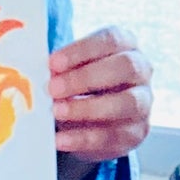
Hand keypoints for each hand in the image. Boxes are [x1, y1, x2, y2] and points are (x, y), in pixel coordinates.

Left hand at [49, 26, 152, 163]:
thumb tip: (35, 74)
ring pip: (126, 103)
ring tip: (56, 112)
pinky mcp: (137, 132)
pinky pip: (113, 136)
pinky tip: (61, 139)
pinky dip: (84, 139)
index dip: (81, 51)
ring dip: (87, 108)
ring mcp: (144, 103)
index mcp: (126, 45)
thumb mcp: (71, 70)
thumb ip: (60, 69)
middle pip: (125, 67)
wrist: (94, 121)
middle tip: (53, 88)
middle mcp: (141, 71)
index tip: (52, 63)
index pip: (111, 40)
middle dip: (86, 78)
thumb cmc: (80, 85)